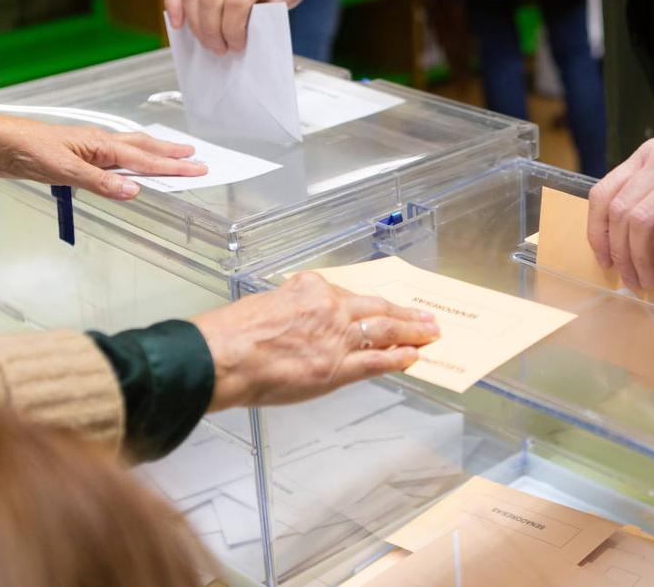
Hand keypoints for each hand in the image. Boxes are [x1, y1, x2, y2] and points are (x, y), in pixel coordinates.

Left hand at [0, 115, 206, 199]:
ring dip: (153, 154)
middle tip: (195, 156)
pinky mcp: (78, 159)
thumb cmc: (28, 150)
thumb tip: (134, 191)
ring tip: (171, 154)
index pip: (145, 159)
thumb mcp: (65, 170)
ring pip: (130, 151)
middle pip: (143, 148)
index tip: (198, 168)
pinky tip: (130, 168)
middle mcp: (100, 145)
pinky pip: (114, 161)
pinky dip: (131, 162)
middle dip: (170, 154)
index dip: (173, 166)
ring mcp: (89, 151)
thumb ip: (100, 181)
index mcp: (101, 145)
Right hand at [191, 273, 439, 411]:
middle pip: (376, 306)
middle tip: (425, 315)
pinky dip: (399, 357)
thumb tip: (301, 323)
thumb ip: (291, 311)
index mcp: (309, 289)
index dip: (369, 304)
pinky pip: (378, 359)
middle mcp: (329, 307)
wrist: (223, 358)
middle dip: (403, 312)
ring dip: (411, 331)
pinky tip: (414, 356)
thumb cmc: (231, 336)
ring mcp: (337, 336)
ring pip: (385, 329)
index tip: (382, 306)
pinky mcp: (338, 365)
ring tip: (431, 333)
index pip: (348, 294)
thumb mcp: (264, 306)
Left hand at [586, 125, 653, 290]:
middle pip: (621, 214)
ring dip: (641, 260)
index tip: (605, 258)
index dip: (597, 232)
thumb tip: (631, 233)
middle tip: (632, 279)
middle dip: (621, 254)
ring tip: (651, 279)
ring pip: (644, 223)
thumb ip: (653, 186)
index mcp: (649, 154)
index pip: (603, 194)